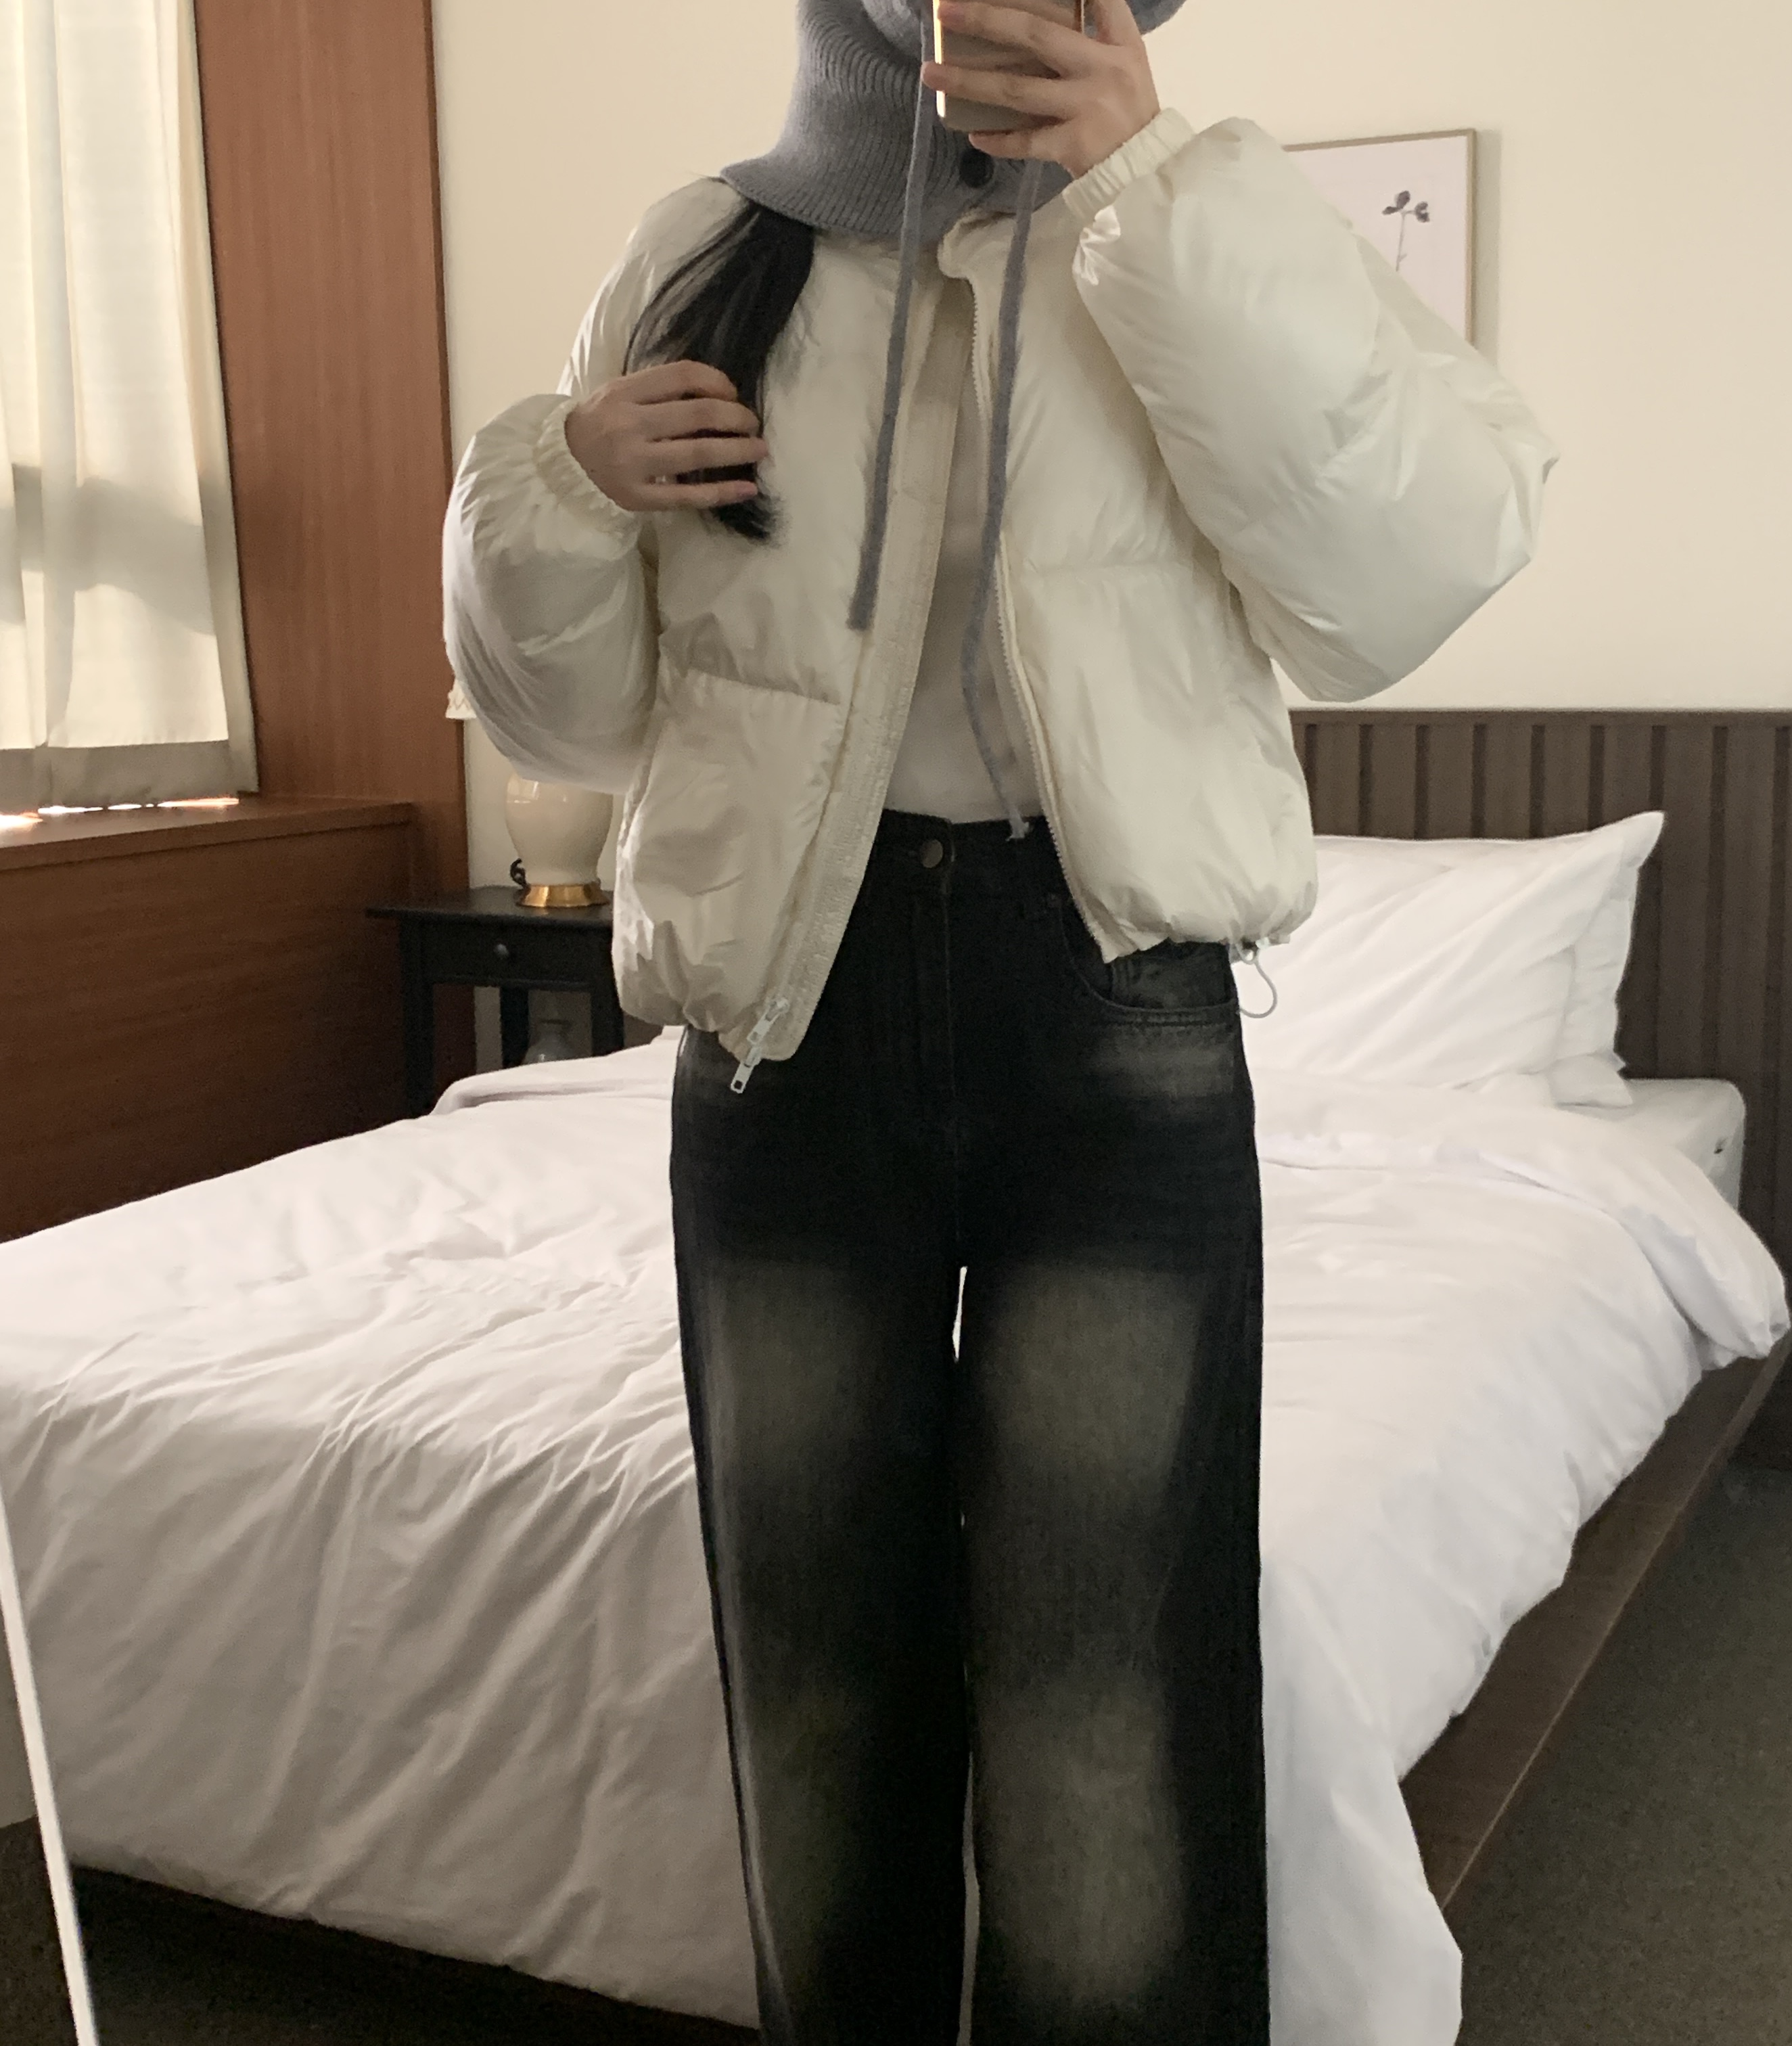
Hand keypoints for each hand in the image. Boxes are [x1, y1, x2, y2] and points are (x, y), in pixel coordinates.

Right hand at [564, 361, 765, 512]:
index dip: (717, 381)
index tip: (732, 393)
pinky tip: (748, 489)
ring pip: (698, 453)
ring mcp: (633, 464)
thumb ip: (658, 390)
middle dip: (736, 417)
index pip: (683, 375)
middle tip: (753, 423)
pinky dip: (722, 492)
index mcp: (624, 393)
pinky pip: (688, 496)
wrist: (561, 465)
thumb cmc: (600, 425)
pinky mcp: (637, 498)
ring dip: (738, 450)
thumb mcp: (619, 394)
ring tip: (759, 449)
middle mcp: (629, 425)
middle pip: (698, 414)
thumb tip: (716, 392)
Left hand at [922, 0, 1159, 179]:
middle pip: (1035, 34)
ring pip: (1017, 90)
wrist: (1147, 170)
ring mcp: (1087, 107)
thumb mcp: (1127, 63)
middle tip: (947, 11)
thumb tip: (1035, 23)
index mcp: (1119, 43)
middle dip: (987, 20)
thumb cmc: (1130, 112)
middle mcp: (1102, 68)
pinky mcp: (1074, 145)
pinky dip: (998, 140)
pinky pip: (1025, 142)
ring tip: (933, 74)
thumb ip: (1096, 35)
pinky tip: (973, 133)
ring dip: (969, 82)